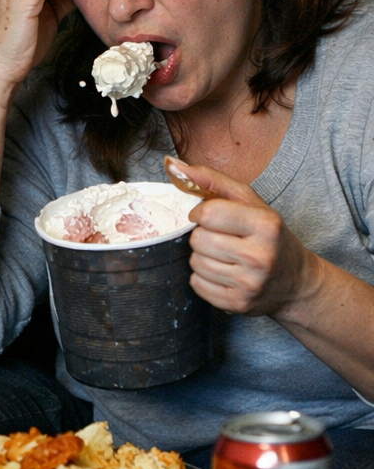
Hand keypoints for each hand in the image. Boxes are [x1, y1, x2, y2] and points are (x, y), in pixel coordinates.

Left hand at [175, 160, 316, 317]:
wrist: (296, 282)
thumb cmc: (267, 236)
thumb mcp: (250, 202)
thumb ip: (212, 180)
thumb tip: (173, 164)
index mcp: (266, 225)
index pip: (208, 214)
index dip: (200, 214)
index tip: (208, 217)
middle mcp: (261, 256)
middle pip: (198, 240)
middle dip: (203, 236)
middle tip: (222, 239)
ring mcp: (250, 284)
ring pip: (195, 263)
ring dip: (202, 257)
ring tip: (224, 256)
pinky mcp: (238, 304)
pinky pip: (197, 285)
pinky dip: (203, 278)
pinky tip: (223, 273)